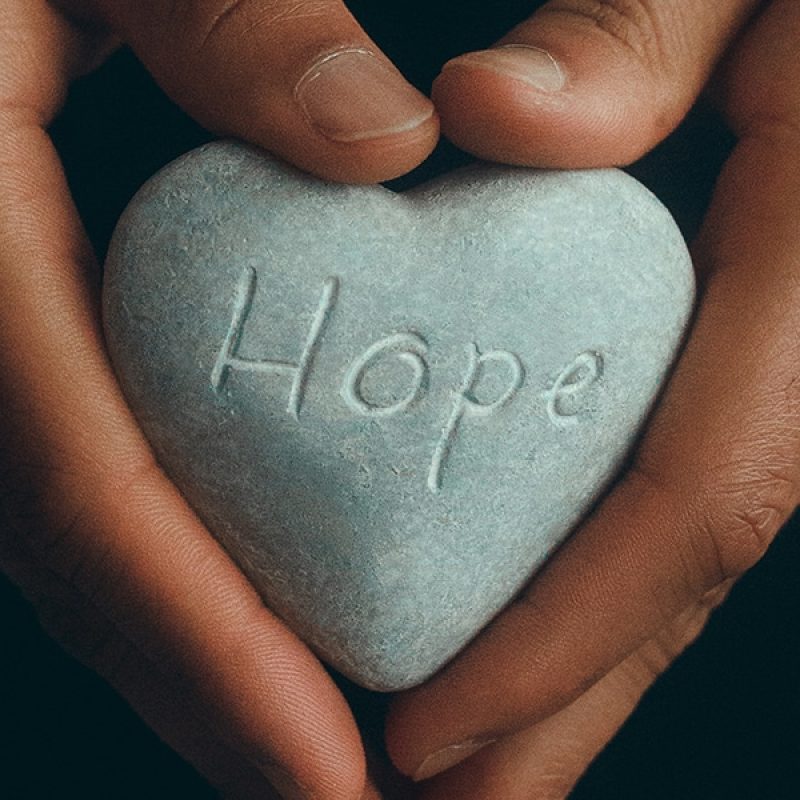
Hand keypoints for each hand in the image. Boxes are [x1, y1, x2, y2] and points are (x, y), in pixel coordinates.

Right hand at [0, 2, 438, 797]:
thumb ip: (243, 20)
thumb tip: (391, 144)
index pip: (68, 467)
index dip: (193, 624)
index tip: (317, 752)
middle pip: (60, 542)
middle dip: (189, 680)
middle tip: (317, 786)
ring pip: (62, 525)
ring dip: (178, 640)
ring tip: (294, 733)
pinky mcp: (11, 317)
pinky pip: (76, 463)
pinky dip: (164, 552)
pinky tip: (242, 595)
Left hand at [386, 2, 799, 795]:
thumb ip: (638, 35)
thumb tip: (485, 111)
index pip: (696, 496)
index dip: (564, 635)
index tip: (431, 730)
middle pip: (693, 570)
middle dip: (573, 707)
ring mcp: (799, 366)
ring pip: (690, 550)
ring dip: (586, 666)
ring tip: (480, 761)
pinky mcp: (768, 359)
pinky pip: (683, 490)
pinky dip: (606, 576)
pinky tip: (538, 611)